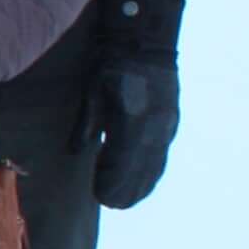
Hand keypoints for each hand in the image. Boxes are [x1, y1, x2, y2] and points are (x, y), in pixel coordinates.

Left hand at [89, 52, 177, 209]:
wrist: (148, 41)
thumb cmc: (113, 64)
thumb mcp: (93, 90)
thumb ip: (87, 123)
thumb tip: (77, 151)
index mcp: (132, 116)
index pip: (122, 158)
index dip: (113, 180)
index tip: (102, 198)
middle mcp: (154, 125)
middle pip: (141, 167)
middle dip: (126, 189)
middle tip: (112, 206)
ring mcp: (166, 124)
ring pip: (155, 163)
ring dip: (141, 185)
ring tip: (125, 203)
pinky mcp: (172, 122)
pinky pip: (162, 154)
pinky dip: (153, 172)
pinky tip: (144, 184)